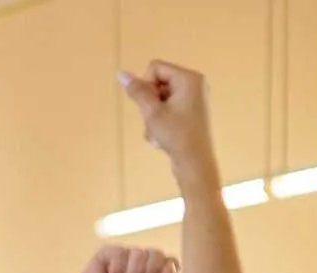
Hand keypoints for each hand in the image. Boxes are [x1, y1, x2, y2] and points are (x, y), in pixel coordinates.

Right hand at [120, 60, 219, 186]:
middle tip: (155, 120)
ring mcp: (194, 97)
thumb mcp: (152, 112)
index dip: (146, 86)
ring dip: (152, 114)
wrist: (194, 162)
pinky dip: (161, 120)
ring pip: (160, 97)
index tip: (150, 105)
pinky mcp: (192, 110)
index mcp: (189, 78)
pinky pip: (168, 107)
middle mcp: (194, 83)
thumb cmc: (176, 135)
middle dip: (150, 102)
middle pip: (158, 82)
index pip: (155, 68)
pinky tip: (163, 135)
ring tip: (159, 131)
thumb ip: (137, 91)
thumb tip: (121, 73)